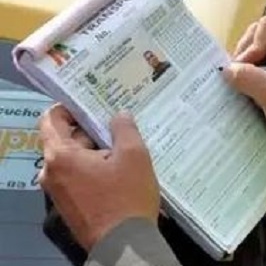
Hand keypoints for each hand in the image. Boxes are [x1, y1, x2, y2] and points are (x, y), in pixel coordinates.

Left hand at [38, 105, 159, 249]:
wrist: (123, 244)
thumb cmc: (126, 197)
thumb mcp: (134, 156)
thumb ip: (124, 129)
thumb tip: (118, 115)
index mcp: (60, 156)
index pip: (51, 119)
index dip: (70, 107)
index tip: (91, 102)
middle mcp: (51, 172)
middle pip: (65, 139)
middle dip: (91, 130)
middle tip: (117, 123)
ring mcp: (58, 191)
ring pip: (74, 159)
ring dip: (96, 151)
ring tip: (124, 146)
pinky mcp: (69, 205)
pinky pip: (78, 177)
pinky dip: (94, 169)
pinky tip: (119, 169)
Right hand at [223, 17, 265, 172]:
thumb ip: (251, 79)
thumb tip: (225, 69)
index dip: (254, 46)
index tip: (246, 69)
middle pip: (257, 34)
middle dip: (246, 55)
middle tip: (240, 77)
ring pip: (250, 48)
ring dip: (243, 65)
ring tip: (242, 84)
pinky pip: (251, 61)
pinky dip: (244, 72)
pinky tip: (242, 86)